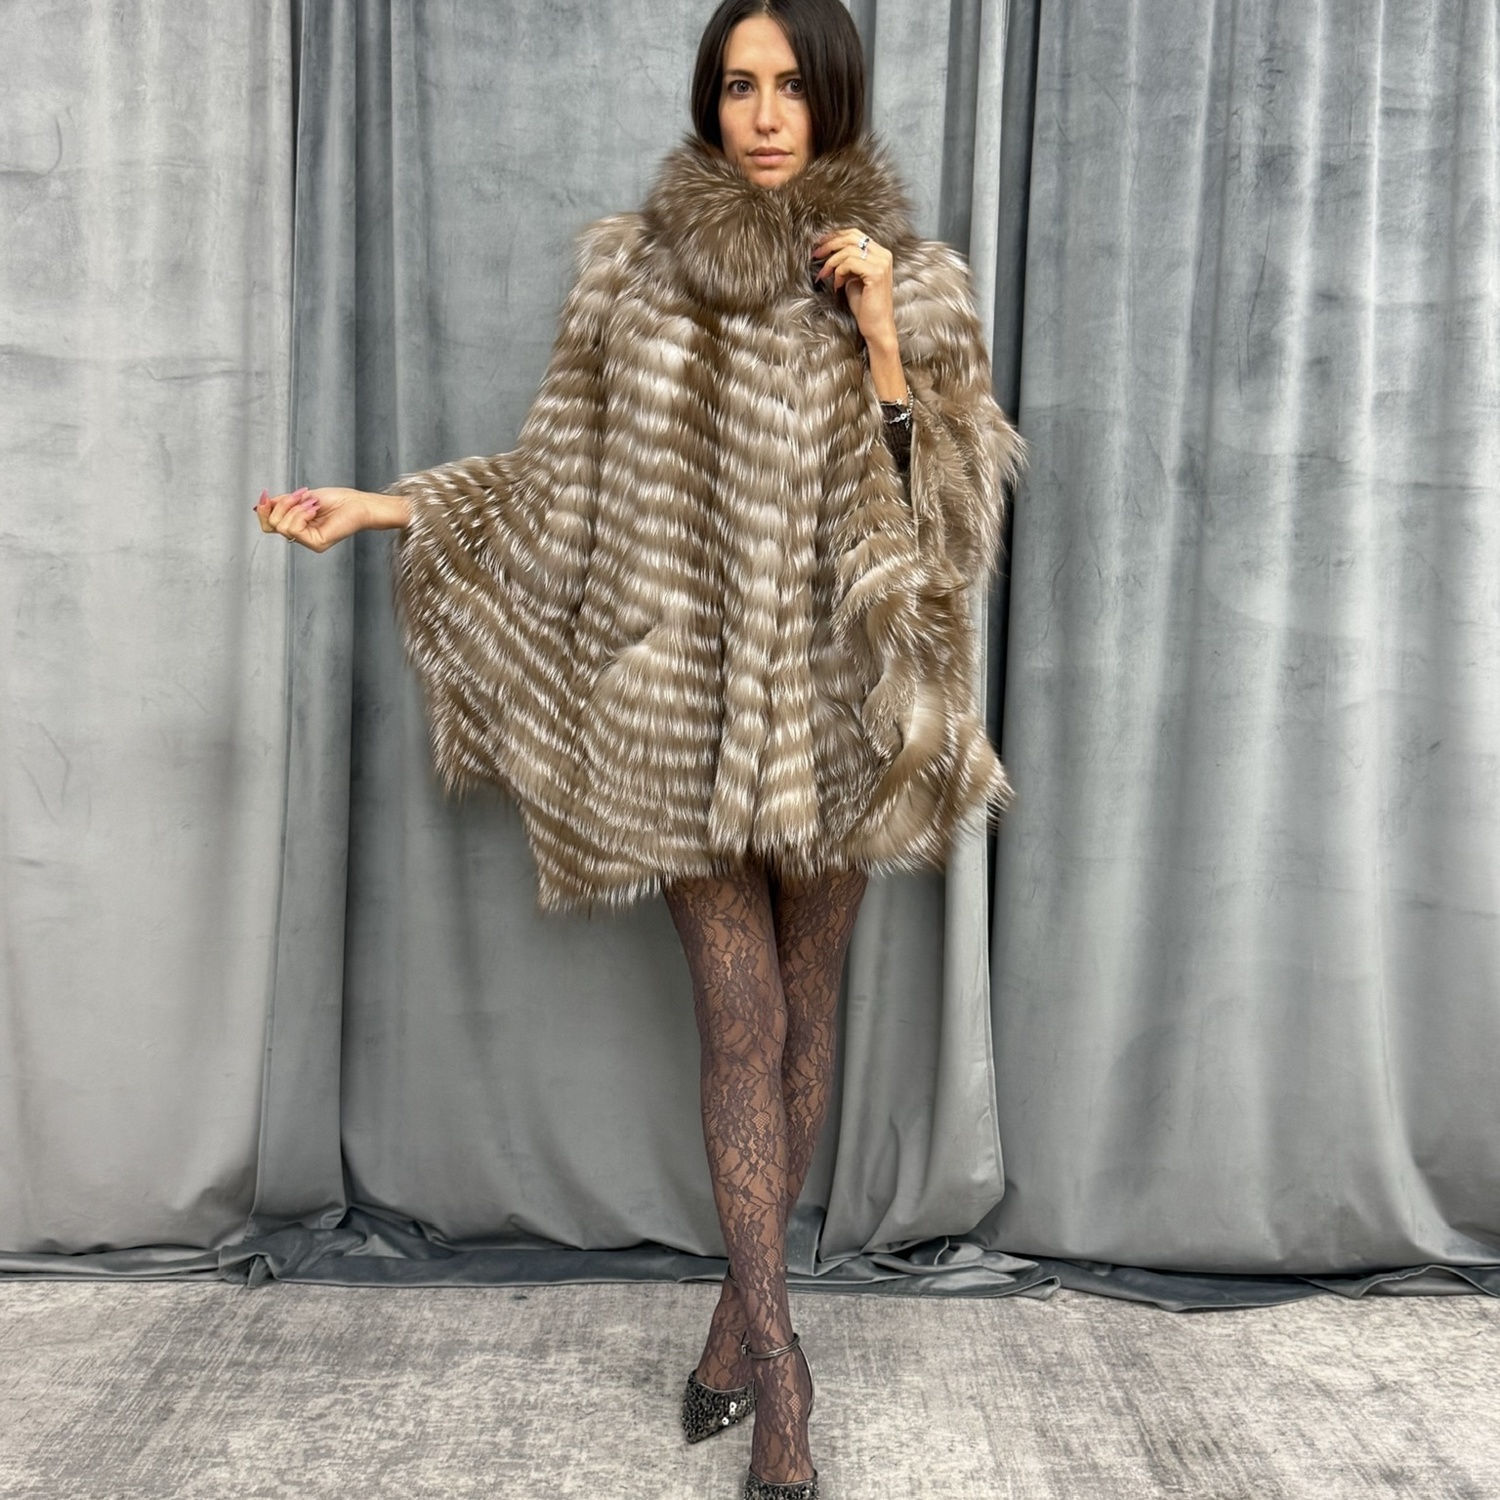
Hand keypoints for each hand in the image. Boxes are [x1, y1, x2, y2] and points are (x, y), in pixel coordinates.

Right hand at [253, 486, 402, 550]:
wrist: (357, 503)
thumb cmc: (336, 500)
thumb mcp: (301, 498)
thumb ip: (280, 503)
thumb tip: (258, 507)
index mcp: (297, 526)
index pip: (269, 525)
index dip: (264, 510)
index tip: (266, 494)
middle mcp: (301, 537)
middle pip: (271, 525)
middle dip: (281, 505)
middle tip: (301, 494)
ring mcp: (308, 542)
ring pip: (282, 526)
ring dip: (294, 507)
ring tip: (312, 502)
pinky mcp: (316, 544)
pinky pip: (295, 529)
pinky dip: (301, 514)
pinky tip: (314, 509)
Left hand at [813, 228, 898, 352]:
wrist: (876, 327)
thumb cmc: (865, 306)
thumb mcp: (853, 278)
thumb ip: (846, 263)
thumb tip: (829, 251)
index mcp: (880, 254)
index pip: (855, 234)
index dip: (835, 236)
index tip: (820, 244)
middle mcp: (883, 255)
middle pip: (851, 237)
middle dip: (829, 245)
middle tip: (815, 254)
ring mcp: (881, 263)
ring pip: (848, 250)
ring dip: (831, 262)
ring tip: (824, 275)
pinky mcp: (876, 273)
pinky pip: (849, 263)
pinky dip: (838, 272)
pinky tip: (838, 285)